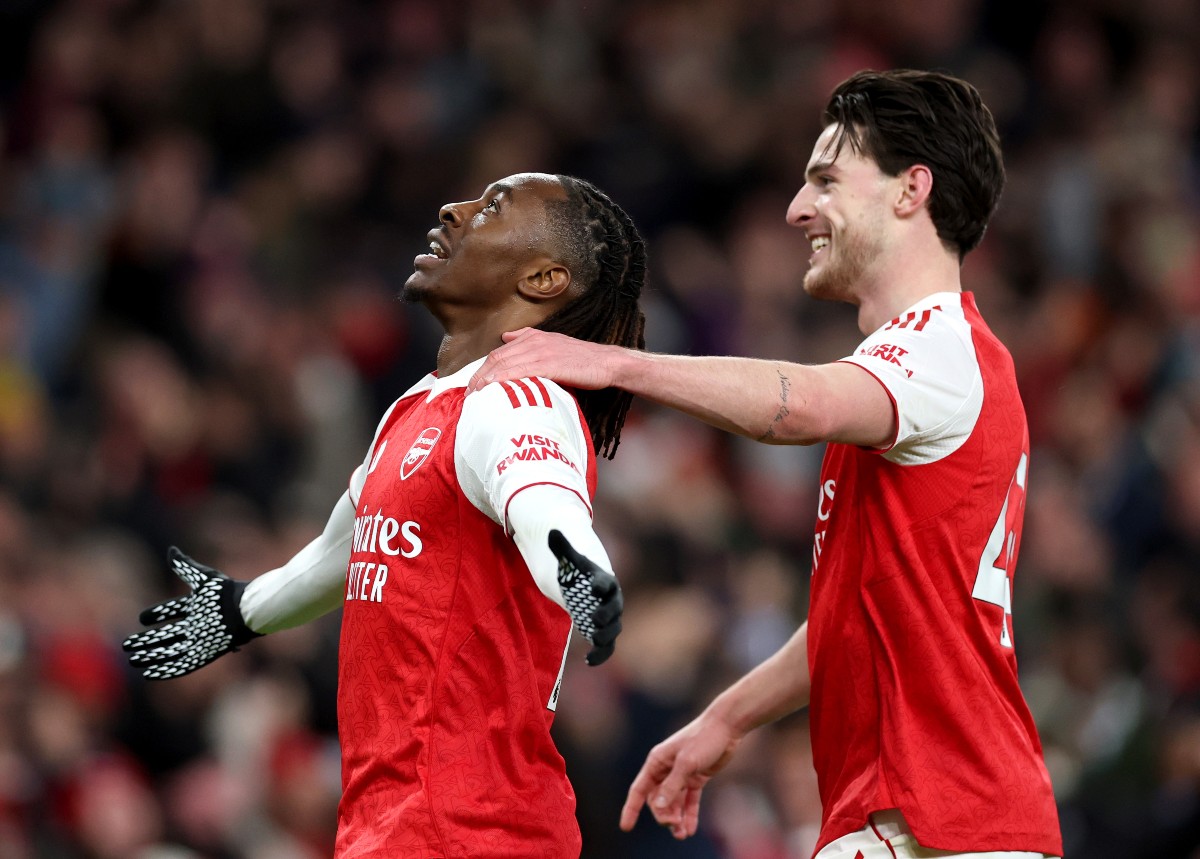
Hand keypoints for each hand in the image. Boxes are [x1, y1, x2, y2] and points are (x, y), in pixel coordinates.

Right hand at [122, 547, 260, 679]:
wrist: (245, 611)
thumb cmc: (226, 593)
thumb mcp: (203, 579)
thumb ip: (184, 566)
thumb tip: (171, 550)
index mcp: (196, 607)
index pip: (171, 610)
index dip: (157, 614)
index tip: (142, 618)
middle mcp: (196, 625)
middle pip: (166, 634)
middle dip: (147, 640)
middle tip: (128, 644)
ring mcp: (199, 641)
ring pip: (170, 651)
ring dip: (151, 656)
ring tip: (133, 660)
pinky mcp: (203, 655)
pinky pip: (181, 665)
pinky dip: (166, 670)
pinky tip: (149, 673)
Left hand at [467, 329, 621, 393]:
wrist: (607, 362)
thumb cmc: (583, 359)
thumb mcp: (554, 343)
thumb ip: (529, 340)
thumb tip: (507, 337)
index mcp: (533, 338)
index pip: (499, 353)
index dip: (483, 369)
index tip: (473, 385)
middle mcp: (534, 342)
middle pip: (497, 358)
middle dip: (479, 377)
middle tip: (468, 394)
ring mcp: (541, 352)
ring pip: (505, 365)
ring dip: (486, 381)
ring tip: (475, 396)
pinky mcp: (550, 365)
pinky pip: (521, 372)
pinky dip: (504, 380)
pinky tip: (494, 389)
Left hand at [548, 530, 621, 665]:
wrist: (586, 583)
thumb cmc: (578, 569)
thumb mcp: (569, 558)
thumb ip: (561, 547)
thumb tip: (551, 531)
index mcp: (604, 580)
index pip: (607, 582)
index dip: (602, 585)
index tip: (594, 587)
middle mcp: (611, 600)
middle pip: (614, 609)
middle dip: (607, 615)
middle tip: (595, 619)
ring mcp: (607, 617)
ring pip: (613, 629)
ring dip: (606, 636)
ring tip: (595, 641)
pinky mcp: (600, 630)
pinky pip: (606, 645)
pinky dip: (600, 654)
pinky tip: (588, 661)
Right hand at [619, 713, 740, 838]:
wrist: (727, 727)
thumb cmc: (703, 739)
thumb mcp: (687, 763)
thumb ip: (673, 785)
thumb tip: (658, 806)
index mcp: (657, 761)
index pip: (639, 789)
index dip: (631, 808)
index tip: (626, 827)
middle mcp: (666, 769)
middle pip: (657, 799)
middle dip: (662, 814)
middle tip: (673, 824)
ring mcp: (681, 774)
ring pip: (673, 802)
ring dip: (675, 819)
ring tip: (682, 835)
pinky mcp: (696, 778)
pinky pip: (689, 800)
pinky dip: (689, 814)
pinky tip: (690, 829)